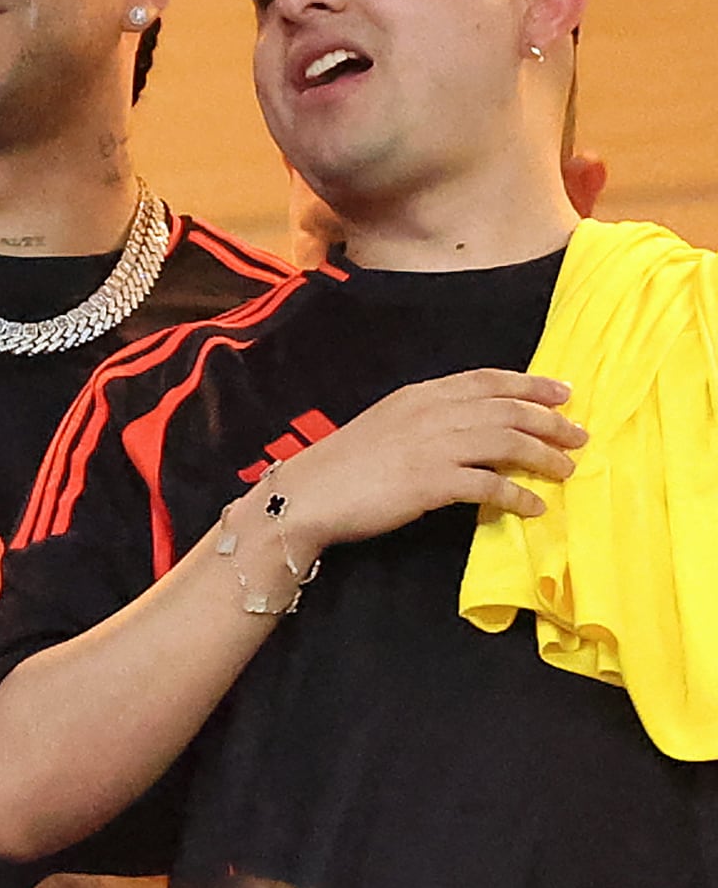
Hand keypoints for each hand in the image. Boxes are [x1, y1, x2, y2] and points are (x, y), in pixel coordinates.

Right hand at [261, 370, 579, 547]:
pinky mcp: (432, 482)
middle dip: (551, 421)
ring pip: (507, 441)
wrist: (307, 494)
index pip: (488, 380)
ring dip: (544, 456)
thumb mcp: (387, 425)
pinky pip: (490, 484)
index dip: (531, 385)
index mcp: (420, 395)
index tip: (564, 393)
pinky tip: (533, 506)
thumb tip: (471, 427)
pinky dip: (518, 495)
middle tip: (579, 436)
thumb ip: (428, 420)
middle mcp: (432, 413)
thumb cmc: (343, 464)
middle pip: (507, 409)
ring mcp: (433, 446)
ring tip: (566, 470)